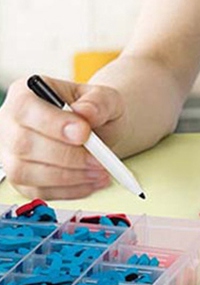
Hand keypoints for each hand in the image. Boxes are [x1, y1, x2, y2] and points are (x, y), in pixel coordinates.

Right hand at [0, 76, 126, 199]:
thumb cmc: (96, 110)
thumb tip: (85, 113)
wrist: (99, 129)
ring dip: (67, 177)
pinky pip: (36, 191)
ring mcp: (10, 154)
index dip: (52, 123)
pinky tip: (91, 182)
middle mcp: (9, 124)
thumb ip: (98, 101)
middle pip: (23, 144)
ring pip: (25, 172)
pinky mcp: (20, 180)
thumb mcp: (105, 97)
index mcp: (26, 93)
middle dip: (66, 156)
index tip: (84, 134)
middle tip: (99, 160)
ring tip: (100, 172)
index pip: (26, 108)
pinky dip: (68, 190)